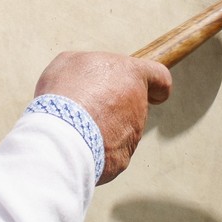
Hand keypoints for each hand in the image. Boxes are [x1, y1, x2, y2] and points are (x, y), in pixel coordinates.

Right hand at [34, 51, 171, 183]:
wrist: (62, 136)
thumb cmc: (66, 93)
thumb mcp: (71, 62)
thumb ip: (90, 65)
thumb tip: (90, 75)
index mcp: (131, 75)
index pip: (159, 76)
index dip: (157, 84)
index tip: (153, 93)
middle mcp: (139, 106)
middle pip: (133, 105)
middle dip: (113, 107)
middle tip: (85, 107)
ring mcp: (133, 135)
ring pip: (120, 130)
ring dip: (102, 127)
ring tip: (74, 126)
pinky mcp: (122, 159)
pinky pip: (109, 152)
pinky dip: (95, 148)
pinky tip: (76, 144)